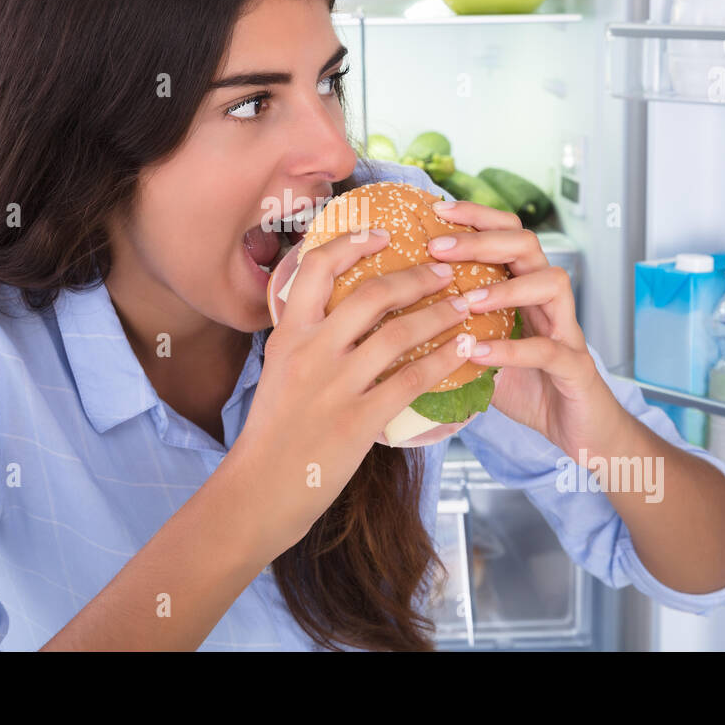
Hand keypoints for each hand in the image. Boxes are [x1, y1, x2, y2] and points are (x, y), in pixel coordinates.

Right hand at [229, 228, 473, 554]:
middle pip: (372, 294)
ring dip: (440, 313)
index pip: (319, 267)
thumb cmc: (272, 434)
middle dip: (417, 276)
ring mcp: (334, 386)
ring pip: (399, 333)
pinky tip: (465, 349)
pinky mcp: (358, 420)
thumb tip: (344, 313)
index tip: (384, 233)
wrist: (258, 491)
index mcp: (288, 335)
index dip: (354, 242)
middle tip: (445, 269)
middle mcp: (310, 352)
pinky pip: (412, 379)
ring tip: (465, 303)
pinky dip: (444, 358)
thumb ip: (308, 341)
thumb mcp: (278, 373)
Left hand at [427, 200, 629, 460]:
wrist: (577, 430)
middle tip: (438, 247)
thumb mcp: (481, 352)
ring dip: (506, 287)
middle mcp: (549, 300)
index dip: (476, 217)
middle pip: (527, 245)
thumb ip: (451, 332)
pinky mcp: (575, 367)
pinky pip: (548, 349)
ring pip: (551, 283)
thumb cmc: (527, 386)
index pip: (507, 234)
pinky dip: (512, 349)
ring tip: (466, 299)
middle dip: (482, 240)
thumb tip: (393, 321)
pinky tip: (478, 352)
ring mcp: (567, 330)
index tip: (436, 210)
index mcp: (525, 288)